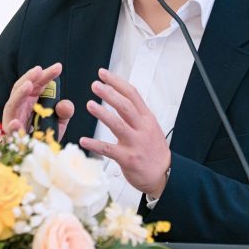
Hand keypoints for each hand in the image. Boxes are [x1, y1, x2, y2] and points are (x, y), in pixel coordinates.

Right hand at [1, 63, 73, 138]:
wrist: (38, 155)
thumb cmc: (45, 134)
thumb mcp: (60, 122)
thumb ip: (65, 112)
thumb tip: (64, 105)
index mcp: (32, 99)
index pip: (38, 83)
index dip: (47, 74)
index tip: (58, 67)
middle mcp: (20, 105)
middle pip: (22, 87)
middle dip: (30, 77)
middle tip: (39, 69)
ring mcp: (13, 118)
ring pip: (13, 103)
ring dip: (19, 94)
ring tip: (28, 85)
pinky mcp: (10, 134)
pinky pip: (10, 129)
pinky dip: (13, 126)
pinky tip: (17, 123)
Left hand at [79, 68, 170, 197]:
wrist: (164, 174)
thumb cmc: (154, 150)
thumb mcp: (150, 127)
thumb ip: (136, 113)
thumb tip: (121, 96)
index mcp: (147, 118)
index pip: (132, 94)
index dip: (117, 82)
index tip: (103, 74)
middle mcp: (142, 128)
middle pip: (125, 106)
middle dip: (109, 94)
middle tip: (95, 85)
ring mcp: (135, 143)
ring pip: (118, 124)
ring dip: (102, 114)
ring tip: (89, 105)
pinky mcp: (128, 158)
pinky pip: (108, 149)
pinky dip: (95, 144)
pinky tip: (84, 140)